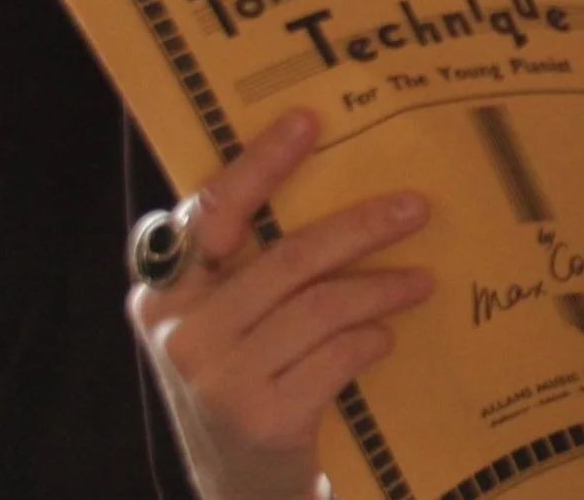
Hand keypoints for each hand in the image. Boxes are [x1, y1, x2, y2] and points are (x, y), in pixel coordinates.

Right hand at [129, 112, 434, 499]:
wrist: (238, 490)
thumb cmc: (240, 383)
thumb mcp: (221, 324)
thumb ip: (245, 269)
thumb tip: (328, 186)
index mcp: (162, 292)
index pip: (212, 211)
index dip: (260, 163)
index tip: (309, 121)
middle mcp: (181, 331)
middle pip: (289, 257)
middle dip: (362, 227)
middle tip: (415, 208)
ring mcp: (219, 378)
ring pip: (322, 305)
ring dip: (382, 288)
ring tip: (420, 280)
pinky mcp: (264, 418)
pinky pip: (337, 355)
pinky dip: (371, 340)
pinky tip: (386, 337)